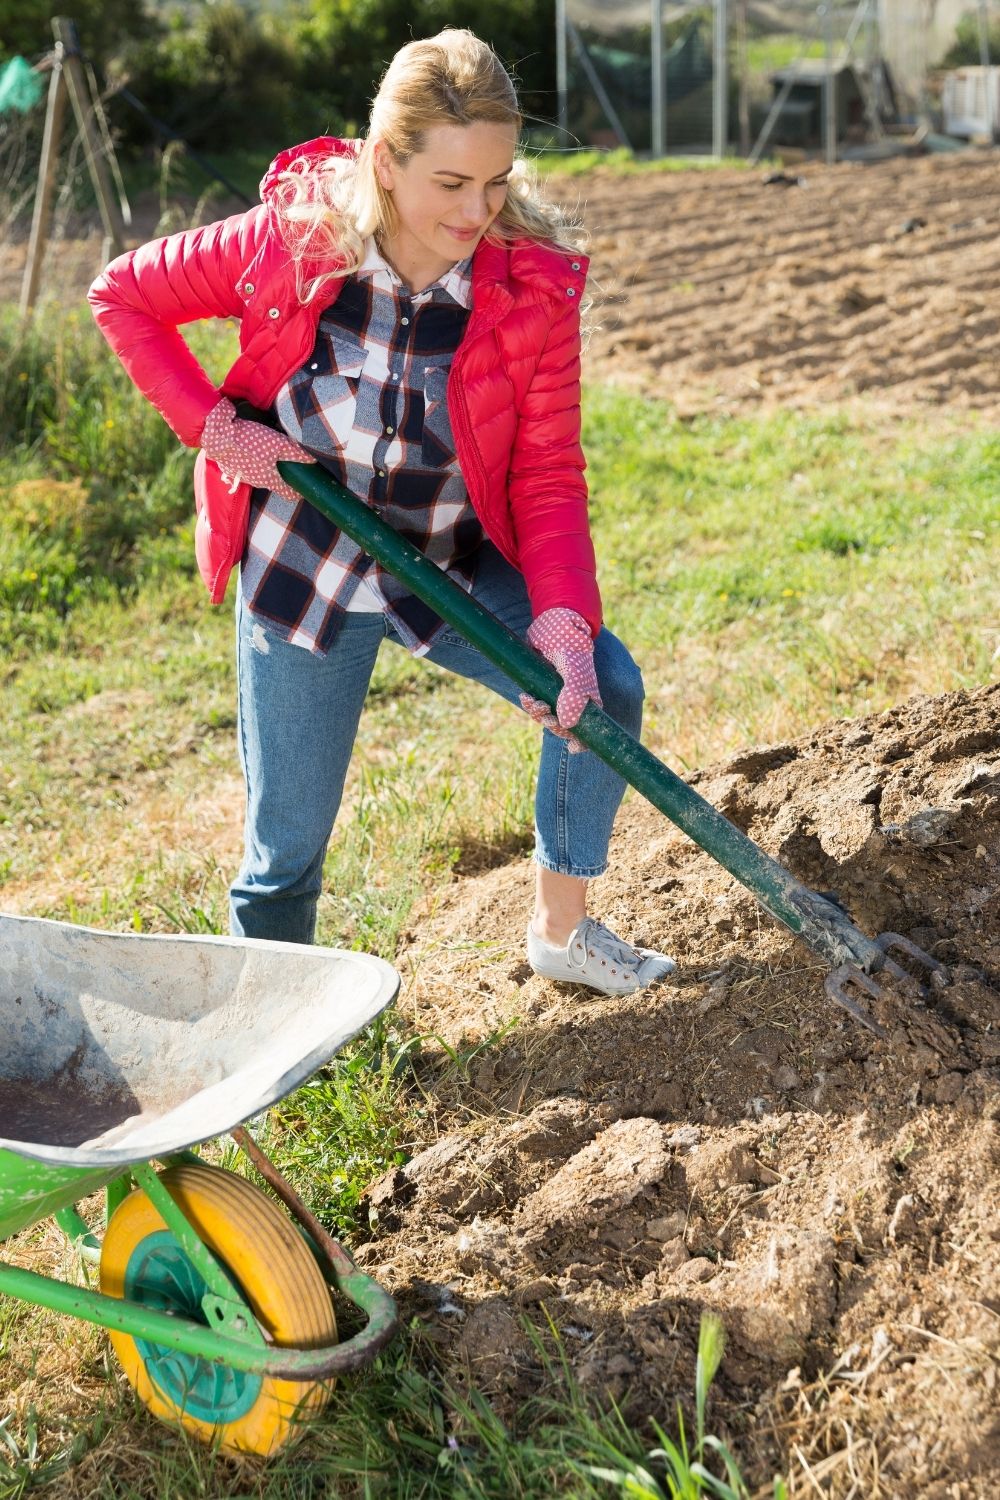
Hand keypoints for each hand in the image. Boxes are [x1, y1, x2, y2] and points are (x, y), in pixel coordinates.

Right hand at [200, 396, 314, 501]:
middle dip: (281, 476)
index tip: (303, 490)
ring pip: (258, 475)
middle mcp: (257, 482)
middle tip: (288, 466)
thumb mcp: (278, 444)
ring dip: (264, 468)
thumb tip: (312, 460)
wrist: (219, 436)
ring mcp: (242, 477)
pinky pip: (245, 468)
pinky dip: (250, 462)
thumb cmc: (251, 441)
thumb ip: (296, 453)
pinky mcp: (230, 468)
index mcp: (270, 480)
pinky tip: (250, 450)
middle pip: (273, 482)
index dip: (297, 493)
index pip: (288, 493)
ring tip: (268, 454)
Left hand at [519, 607, 600, 752]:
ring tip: (530, 700)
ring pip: (549, 719)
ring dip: (538, 714)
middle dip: (553, 725)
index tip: (573, 746)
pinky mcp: (544, 689)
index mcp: (591, 700)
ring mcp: (560, 696)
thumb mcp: (574, 667)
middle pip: (567, 729)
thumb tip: (567, 725)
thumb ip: (574, 694)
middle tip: (544, 711)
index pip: (591, 731)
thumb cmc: (568, 643)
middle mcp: (577, 700)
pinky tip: (525, 696)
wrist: (552, 621)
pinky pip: (537, 707)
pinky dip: (530, 705)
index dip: (582, 742)